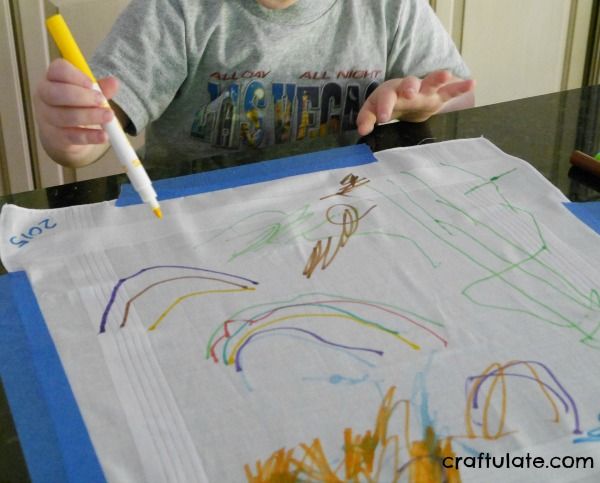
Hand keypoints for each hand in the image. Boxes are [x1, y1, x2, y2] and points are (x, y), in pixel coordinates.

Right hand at [34, 58, 118, 165]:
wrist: (62, 134)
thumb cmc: (74, 106)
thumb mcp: (87, 93)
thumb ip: (100, 88)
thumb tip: (114, 82)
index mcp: (51, 79)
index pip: (57, 70)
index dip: (75, 76)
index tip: (91, 84)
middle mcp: (44, 97)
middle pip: (57, 93)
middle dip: (82, 97)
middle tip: (102, 101)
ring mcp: (46, 118)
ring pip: (65, 116)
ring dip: (90, 116)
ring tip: (108, 116)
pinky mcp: (54, 137)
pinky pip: (72, 136)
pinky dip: (90, 136)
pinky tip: (103, 135)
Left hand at [356, 70, 474, 135]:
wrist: (404, 100)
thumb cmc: (388, 104)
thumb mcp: (374, 110)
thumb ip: (367, 118)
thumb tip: (363, 131)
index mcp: (391, 92)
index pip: (385, 97)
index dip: (383, 107)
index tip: (382, 119)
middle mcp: (408, 88)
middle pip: (409, 83)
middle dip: (410, 86)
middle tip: (410, 92)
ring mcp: (425, 91)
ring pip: (431, 82)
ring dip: (438, 78)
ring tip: (446, 75)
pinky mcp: (438, 96)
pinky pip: (450, 90)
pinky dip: (460, 87)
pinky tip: (472, 83)